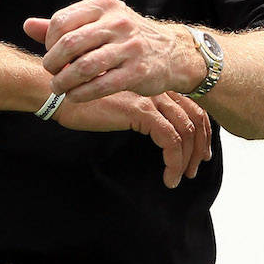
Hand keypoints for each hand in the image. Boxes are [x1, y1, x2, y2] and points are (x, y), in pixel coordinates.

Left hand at [25, 0, 195, 102]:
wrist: (172, 53)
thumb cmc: (127, 38)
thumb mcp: (100, 23)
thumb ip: (64, 25)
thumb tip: (27, 25)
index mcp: (105, 5)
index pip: (62, 21)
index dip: (49, 41)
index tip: (51, 54)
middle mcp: (117, 22)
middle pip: (69, 44)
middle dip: (53, 63)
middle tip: (51, 73)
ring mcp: (129, 47)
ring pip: (83, 67)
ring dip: (64, 82)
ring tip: (58, 88)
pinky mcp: (138, 71)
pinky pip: (101, 85)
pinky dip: (81, 94)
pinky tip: (75, 97)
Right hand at [54, 89, 209, 188]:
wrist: (62, 94)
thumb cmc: (84, 102)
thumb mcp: (120, 106)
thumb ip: (139, 113)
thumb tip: (156, 133)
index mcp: (155, 86)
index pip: (191, 106)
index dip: (201, 131)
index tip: (198, 152)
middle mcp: (157, 89)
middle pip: (195, 116)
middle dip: (200, 145)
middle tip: (194, 168)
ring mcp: (151, 99)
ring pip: (186, 131)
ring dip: (187, 159)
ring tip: (180, 177)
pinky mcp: (141, 112)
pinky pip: (170, 140)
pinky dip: (173, 162)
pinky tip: (168, 177)